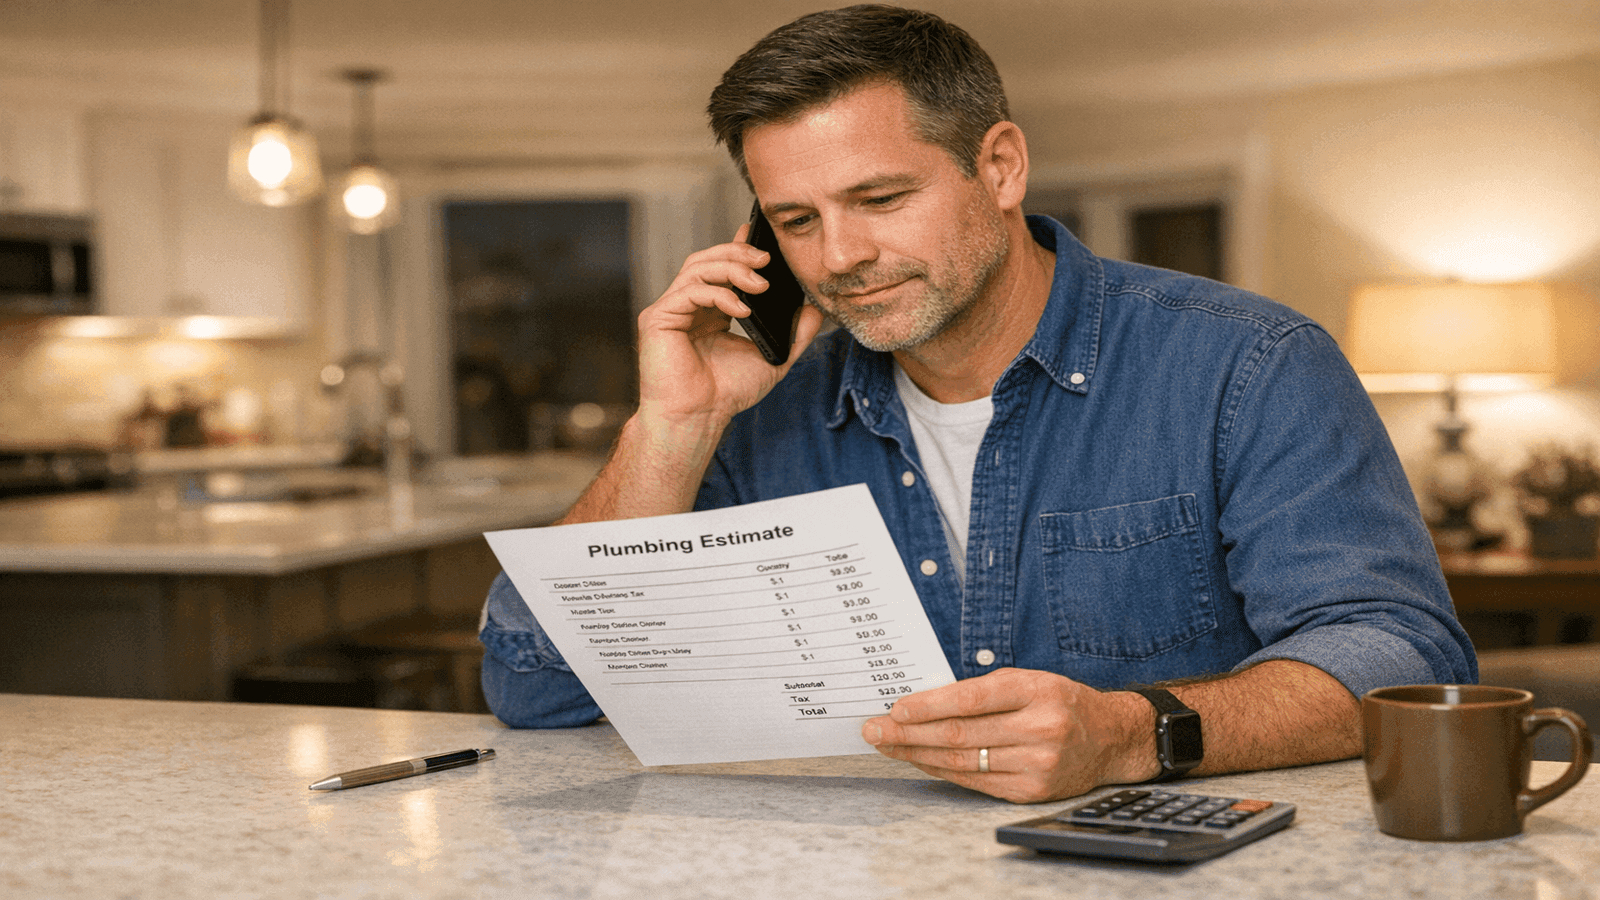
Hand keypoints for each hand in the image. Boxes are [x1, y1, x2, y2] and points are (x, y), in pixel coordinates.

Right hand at [635, 224, 825, 430]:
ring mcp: (672, 309)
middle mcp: (688, 306)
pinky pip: (689, 291)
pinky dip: (718, 294)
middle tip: (767, 259)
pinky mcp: (658, 318)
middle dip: (739, 254)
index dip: (740, 249)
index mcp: (710, 311)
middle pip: (708, 260)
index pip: (722, 268)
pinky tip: (741, 309)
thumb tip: (815, 310)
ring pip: (697, 267)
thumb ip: (794, 334)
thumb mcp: (772, 358)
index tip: (763, 241)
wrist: (699, 418)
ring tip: (760, 284)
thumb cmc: (727, 393)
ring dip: (732, 269)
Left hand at [861, 668, 1152, 802]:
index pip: (972, 700)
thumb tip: (923, 701)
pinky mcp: (1031, 791)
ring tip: (888, 746)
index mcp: (1037, 690)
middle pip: (961, 734)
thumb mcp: (1030, 679)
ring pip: (963, 761)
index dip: (929, 706)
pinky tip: (920, 760)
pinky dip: (942, 771)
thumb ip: (984, 689)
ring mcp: (1037, 764)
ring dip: (918, 754)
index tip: (896, 708)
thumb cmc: (1061, 701)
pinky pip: (975, 781)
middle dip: (909, 733)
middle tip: (875, 730)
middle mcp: (1040, 728)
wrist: (1111, 738)